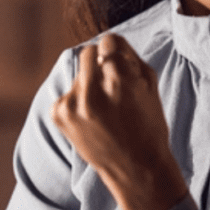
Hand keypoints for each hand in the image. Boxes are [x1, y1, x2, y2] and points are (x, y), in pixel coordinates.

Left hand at [51, 34, 187, 209]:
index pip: (108, 41)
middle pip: (87, 53)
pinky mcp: (59, 115)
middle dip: (99, 64)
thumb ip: (130, 57)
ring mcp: (73, 104)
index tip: (118, 63)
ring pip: (77, 75)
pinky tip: (92, 120)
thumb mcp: (150, 86)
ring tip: (104, 110)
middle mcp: (93, 90)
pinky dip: (77, 103)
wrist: (135, 169)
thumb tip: (110, 42)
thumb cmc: (148, 126)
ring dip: (88, 85)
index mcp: (120, 79)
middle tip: (110, 85)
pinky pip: (66, 94)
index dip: (116, 51)